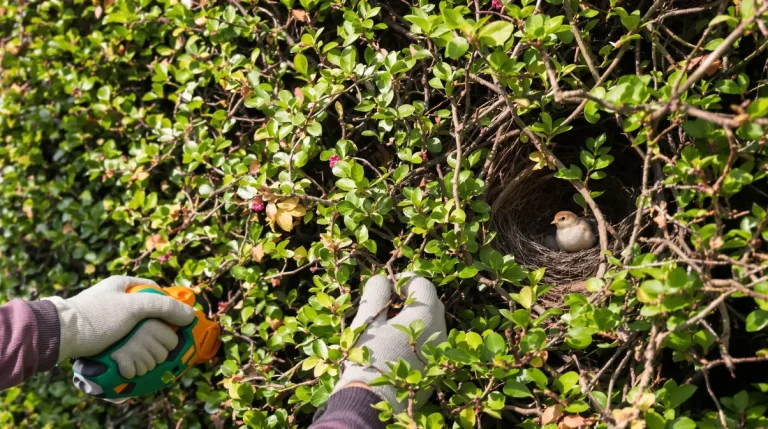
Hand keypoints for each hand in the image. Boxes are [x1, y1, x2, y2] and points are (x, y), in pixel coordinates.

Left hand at [45, 276, 194, 376]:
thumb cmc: (96, 317)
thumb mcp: (134, 308)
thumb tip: (190, 314)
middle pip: (146, 309)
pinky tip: (138, 353)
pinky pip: (124, 337)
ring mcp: (107, 316)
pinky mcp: (101, 333)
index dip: (169, 302)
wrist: (59, 337)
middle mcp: (114, 297)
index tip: (178, 317)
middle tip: (169, 336)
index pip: (154, 288)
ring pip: (136, 325)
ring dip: (146, 338)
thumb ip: (164, 307)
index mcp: (122, 284)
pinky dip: (133, 346)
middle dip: (158, 324)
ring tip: (153, 349)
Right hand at [335, 275, 446, 413]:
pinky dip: (416, 336)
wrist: (369, 401)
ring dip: (413, 317)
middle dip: (410, 298)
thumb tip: (382, 280)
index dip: (403, 280)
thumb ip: (376, 292)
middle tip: (387, 304)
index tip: (387, 288)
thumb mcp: (368, 319)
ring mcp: (439, 352)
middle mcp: (440, 331)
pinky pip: (430, 342)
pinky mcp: (434, 369)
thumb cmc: (367, 356)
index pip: (422, 284)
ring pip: (431, 323)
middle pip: (430, 302)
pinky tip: (395, 345)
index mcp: (427, 315)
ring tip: (388, 326)